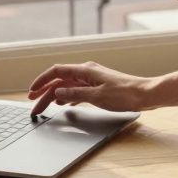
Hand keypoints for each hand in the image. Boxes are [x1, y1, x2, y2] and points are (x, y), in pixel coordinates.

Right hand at [27, 61, 155, 115]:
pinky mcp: (98, 86)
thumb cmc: (125, 94)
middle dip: (45, 92)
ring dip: (55, 96)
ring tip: (44, 106)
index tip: (31, 91)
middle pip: (60, 81)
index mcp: (85, 70)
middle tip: (33, 105)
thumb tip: (57, 93)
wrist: (145, 94)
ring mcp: (92, 79)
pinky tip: (64, 104)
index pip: (56, 72)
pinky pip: (77, 90)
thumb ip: (75, 94)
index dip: (41, 81)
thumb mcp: (97, 96)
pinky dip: (67, 97)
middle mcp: (87, 72)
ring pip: (67, 86)